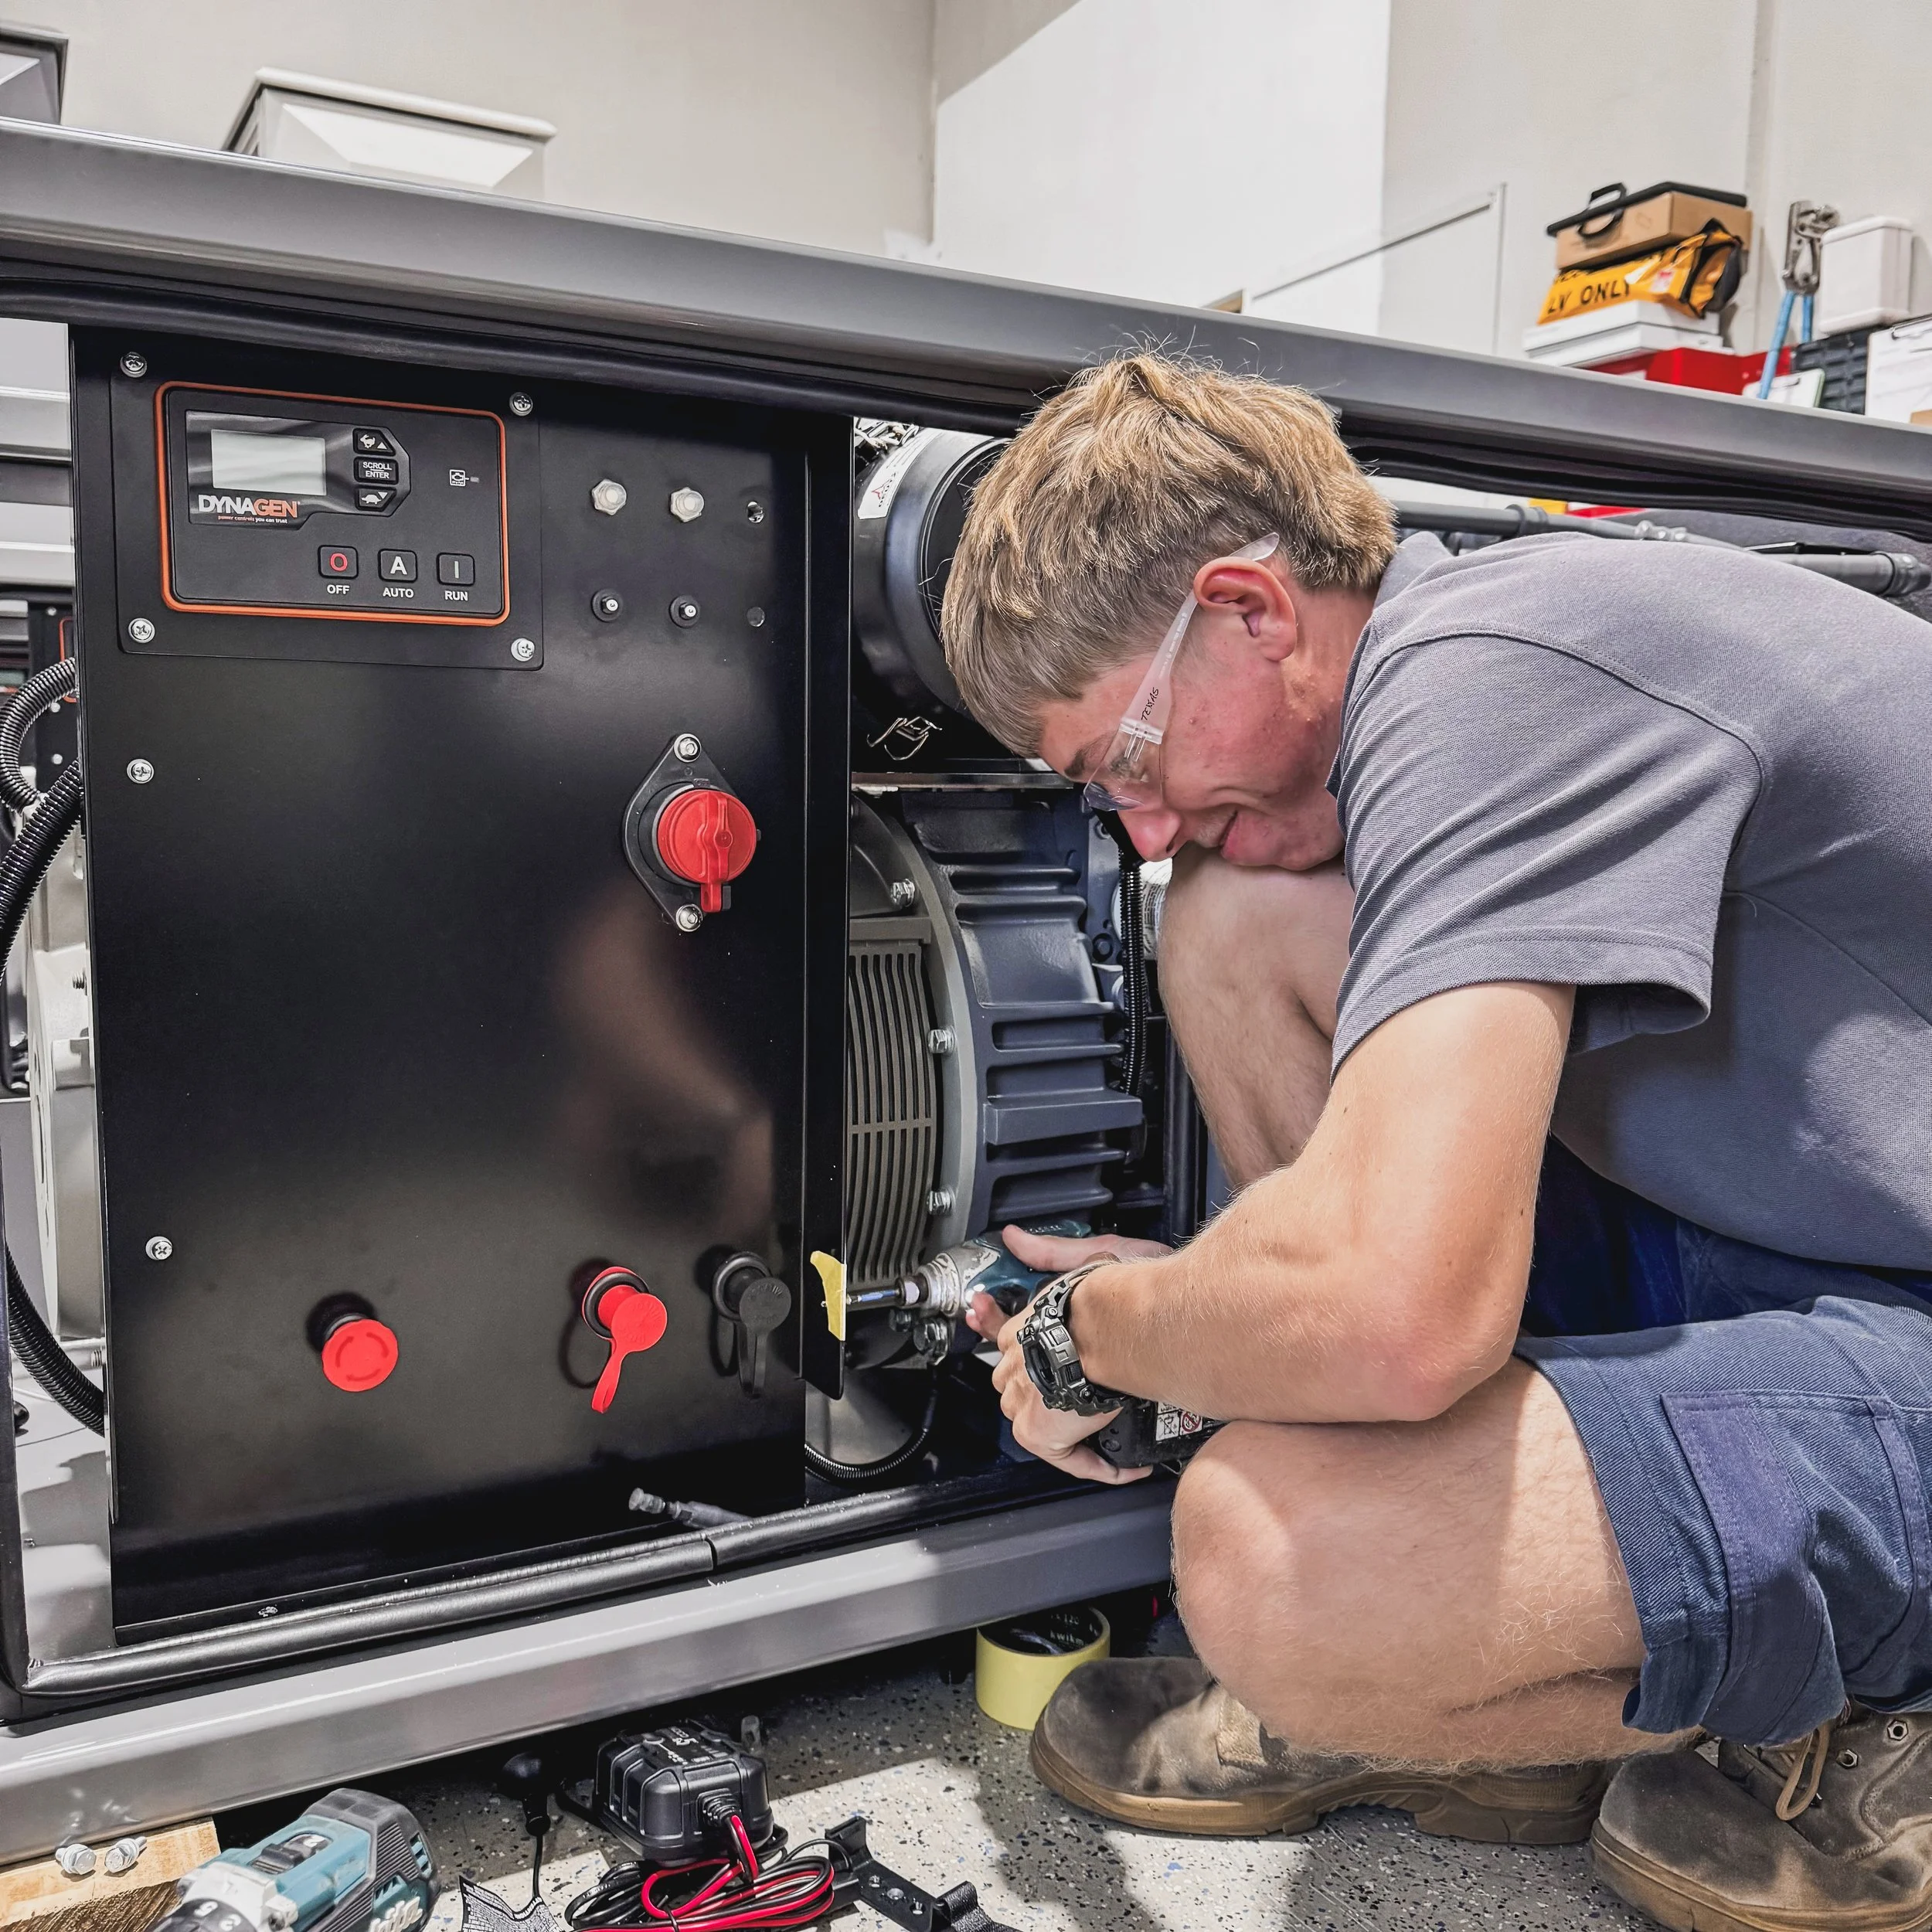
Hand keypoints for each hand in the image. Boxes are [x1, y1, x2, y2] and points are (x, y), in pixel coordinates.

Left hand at [964, 1225, 1172, 1485]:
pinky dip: (1098, 1464)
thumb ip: (1048, 1252)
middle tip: (1086, 1398)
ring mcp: (1025, 1397)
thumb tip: (1013, 1238)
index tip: (990, 1324)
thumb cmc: (1118, 1295)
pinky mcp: (1040, 1429)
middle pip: (1016, 1381)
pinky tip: (1125, 1463)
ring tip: (1111, 1426)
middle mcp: (1019, 1359)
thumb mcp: (1083, 1260)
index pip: (999, 1330)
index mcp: (1029, 1322)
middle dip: (1045, 1390)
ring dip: (1071, 1426)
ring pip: (1037, 1419)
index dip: (994, 1330)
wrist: (1129, 1323)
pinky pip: (1066, 1457)